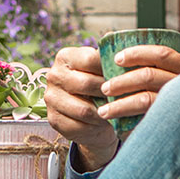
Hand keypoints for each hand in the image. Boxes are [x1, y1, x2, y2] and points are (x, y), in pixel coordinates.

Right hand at [44, 46, 117, 170]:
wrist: (89, 115)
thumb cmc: (100, 86)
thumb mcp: (103, 70)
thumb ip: (110, 62)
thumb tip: (125, 52)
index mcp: (65, 57)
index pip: (90, 59)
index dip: (110, 68)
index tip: (128, 75)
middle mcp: (54, 75)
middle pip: (87, 84)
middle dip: (109, 92)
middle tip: (128, 97)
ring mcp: (51, 99)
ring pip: (84, 109)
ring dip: (104, 113)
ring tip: (118, 112)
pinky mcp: (54, 120)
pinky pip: (79, 126)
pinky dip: (96, 126)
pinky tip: (106, 123)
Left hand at [97, 42, 179, 123]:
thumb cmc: (169, 103)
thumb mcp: (167, 82)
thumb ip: (152, 70)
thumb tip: (113, 50)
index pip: (163, 55)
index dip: (138, 53)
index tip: (116, 59)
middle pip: (150, 76)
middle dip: (122, 81)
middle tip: (105, 88)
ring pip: (146, 98)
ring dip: (120, 104)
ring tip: (103, 111)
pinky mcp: (174, 124)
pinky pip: (146, 119)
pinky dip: (126, 117)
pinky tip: (113, 120)